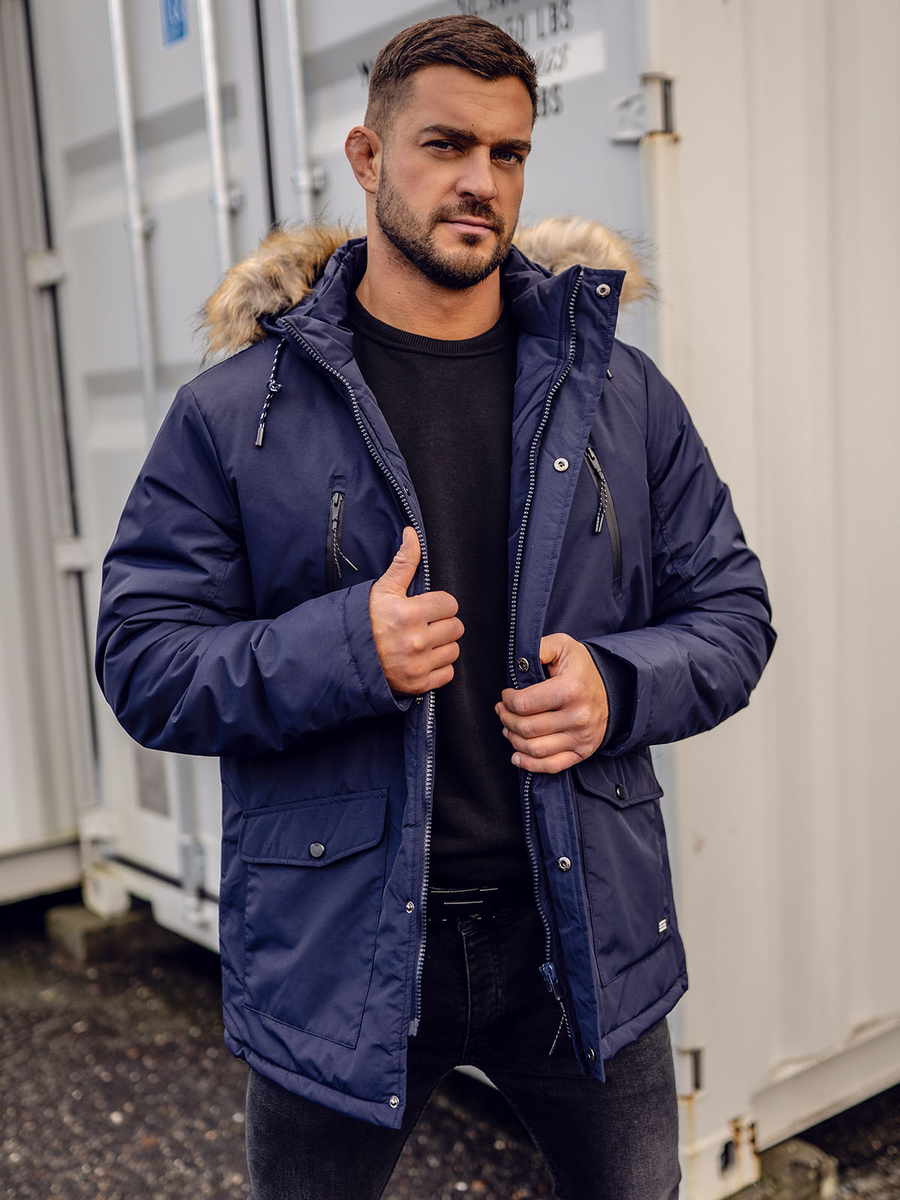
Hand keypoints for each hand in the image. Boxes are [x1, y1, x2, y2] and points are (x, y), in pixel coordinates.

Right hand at [369, 527, 463, 694]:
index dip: (439, 605)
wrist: (347, 658)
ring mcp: (418, 665)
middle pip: (456, 627)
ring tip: (423, 643)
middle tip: (424, 626)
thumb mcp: (384, 589)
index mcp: (409, 613)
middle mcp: (416, 641)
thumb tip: (413, 533)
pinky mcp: (419, 684)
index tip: (426, 609)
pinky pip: (448, 673)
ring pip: (454, 650)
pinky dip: (438, 668)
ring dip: (442, 646)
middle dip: (443, 625)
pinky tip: (422, 660)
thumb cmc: (367, 620)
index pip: (450, 604)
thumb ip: (404, 562)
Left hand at [495, 633, 608, 773]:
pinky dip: (529, 764)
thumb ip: (538, 648)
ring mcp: (582, 737)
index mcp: (571, 689)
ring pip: (534, 749)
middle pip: (526, 728)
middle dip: (506, 719)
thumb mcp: (562, 646)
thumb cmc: (581, 668)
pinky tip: (517, 755)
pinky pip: (551, 766)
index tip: (506, 695)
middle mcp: (578, 716)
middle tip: (502, 711)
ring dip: (513, 739)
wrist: (613, 689)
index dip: (507, 701)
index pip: (524, 704)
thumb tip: (518, 663)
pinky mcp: (583, 752)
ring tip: (508, 728)